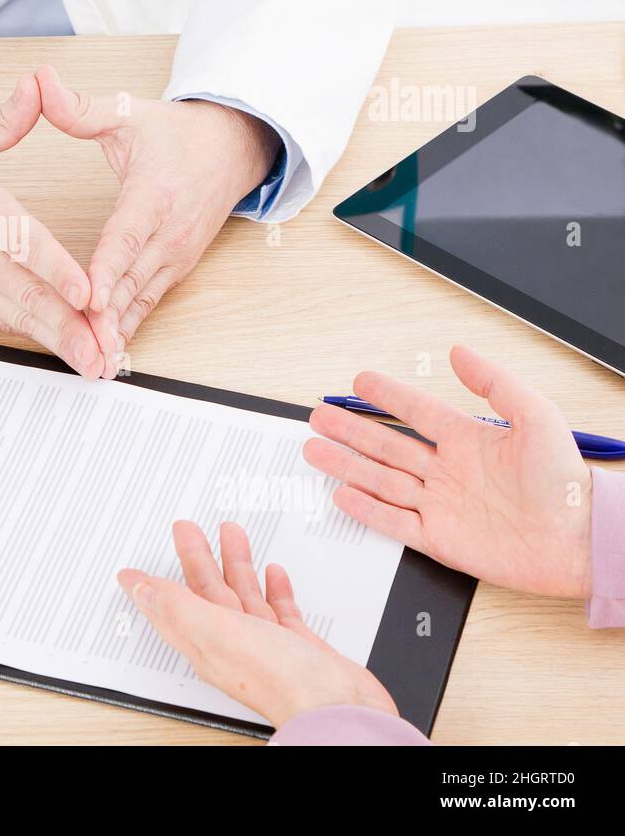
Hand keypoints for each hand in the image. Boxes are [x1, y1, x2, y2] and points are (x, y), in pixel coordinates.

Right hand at [0, 73, 105, 376]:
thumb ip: (5, 119)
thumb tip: (38, 84)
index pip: (24, 245)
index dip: (57, 271)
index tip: (88, 292)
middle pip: (30, 298)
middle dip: (71, 329)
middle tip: (105, 352)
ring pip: (20, 321)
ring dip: (60, 344)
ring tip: (94, 364)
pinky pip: (5, 325)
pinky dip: (36, 339)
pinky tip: (67, 352)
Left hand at [37, 67, 278, 376]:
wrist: (232, 148)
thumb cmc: (175, 133)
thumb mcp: (127, 112)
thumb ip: (79, 107)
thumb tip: (40, 82)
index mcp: (154, 194)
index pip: (125, 238)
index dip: (105, 270)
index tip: (86, 297)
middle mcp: (169, 231)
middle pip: (132, 279)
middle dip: (107, 315)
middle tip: (82, 346)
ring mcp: (176, 254)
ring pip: (142, 298)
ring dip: (119, 330)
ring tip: (94, 362)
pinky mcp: (176, 268)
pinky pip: (149, 302)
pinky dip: (129, 327)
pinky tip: (109, 353)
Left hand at [119, 521, 395, 725]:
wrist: (339, 709)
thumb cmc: (280, 680)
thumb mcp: (216, 631)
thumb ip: (177, 606)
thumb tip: (138, 590)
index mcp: (206, 642)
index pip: (171, 606)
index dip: (151, 586)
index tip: (132, 572)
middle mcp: (234, 643)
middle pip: (207, 592)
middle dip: (196, 558)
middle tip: (187, 529)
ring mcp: (266, 645)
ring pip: (243, 596)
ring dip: (235, 565)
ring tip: (231, 534)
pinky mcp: (297, 647)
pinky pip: (279, 611)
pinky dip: (274, 589)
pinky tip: (274, 572)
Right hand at [305, 345, 592, 598]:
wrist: (579, 540)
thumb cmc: (564, 481)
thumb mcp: (536, 417)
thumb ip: (495, 383)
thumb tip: (460, 352)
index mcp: (468, 441)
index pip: (417, 413)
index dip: (388, 396)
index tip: (362, 381)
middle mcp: (448, 472)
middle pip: (387, 446)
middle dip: (351, 430)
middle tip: (320, 416)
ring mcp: (441, 506)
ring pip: (381, 481)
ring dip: (347, 465)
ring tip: (316, 450)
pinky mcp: (440, 540)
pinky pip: (394, 522)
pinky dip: (367, 510)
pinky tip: (343, 495)